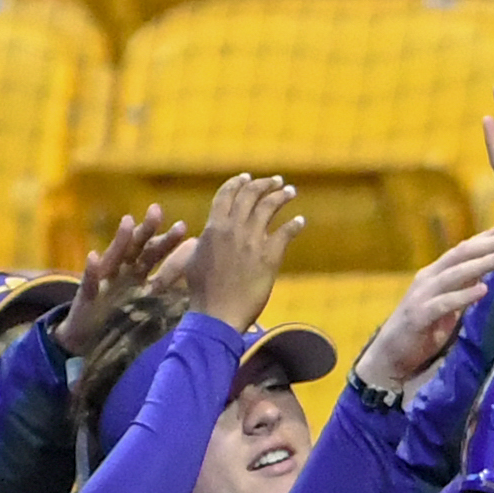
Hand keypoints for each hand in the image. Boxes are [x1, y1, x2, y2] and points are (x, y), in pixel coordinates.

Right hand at [58, 206, 188, 351]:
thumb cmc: (120, 319)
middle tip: (157, 210)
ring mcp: (104, 282)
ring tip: (128, 221)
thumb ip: (167, 289)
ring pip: (113, 257)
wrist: (88, 339)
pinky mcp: (86, 296)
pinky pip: (89, 282)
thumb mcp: (147, 305)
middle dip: (147, 230)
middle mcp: (122, 272)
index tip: (183, 227)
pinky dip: (90, 271)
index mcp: (138, 274)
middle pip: (136, 248)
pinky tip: (93, 257)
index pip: (155, 253)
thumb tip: (194, 278)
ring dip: (120, 240)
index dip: (168, 241)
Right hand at [181, 172, 302, 331]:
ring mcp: (252, 242)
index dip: (239, 182)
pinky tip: (300, 220)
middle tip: (276, 181)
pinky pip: (286, 233)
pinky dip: (295, 224)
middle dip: (265, 184)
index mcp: (214, 227)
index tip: (248, 177)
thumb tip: (202, 236)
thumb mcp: (193, 261)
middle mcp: (233, 229)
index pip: (227, 194)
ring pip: (270, 207)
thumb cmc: (202, 293)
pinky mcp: (270, 257)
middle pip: (251, 195)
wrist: (217, 315)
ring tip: (290, 191)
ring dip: (282, 196)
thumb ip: (200, 243)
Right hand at [358, 223, 493, 391]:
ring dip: (481, 264)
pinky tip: (483, 289)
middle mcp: (429, 278)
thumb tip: (487, 274)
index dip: (485, 237)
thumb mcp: (447, 305)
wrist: (390, 355)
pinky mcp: (419, 315)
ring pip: (455, 274)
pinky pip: (445, 303)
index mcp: (436, 274)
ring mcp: (422, 295)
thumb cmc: (422, 331)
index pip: (463, 250)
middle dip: (488, 244)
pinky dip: (464, 295)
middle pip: (461, 255)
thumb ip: (462, 289)